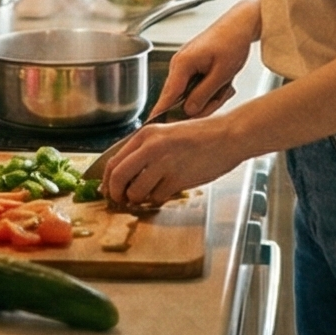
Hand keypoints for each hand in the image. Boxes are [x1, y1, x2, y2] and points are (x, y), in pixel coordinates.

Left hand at [94, 114, 251, 207]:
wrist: (227, 136)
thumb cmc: (201, 136)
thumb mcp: (168, 134)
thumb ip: (147, 150)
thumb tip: (127, 172)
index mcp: (146, 134)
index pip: (114, 161)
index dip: (108, 180)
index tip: (108, 189)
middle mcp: (151, 148)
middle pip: (118, 177)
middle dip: (116, 193)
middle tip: (120, 200)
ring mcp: (164, 164)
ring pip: (136, 191)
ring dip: (138, 199)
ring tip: (147, 196)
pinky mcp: (177, 179)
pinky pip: (157, 197)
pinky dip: (158, 199)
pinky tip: (166, 192)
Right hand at [147, 28, 255, 122]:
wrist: (240, 24)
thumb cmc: (232, 42)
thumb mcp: (221, 74)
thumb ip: (203, 95)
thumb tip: (188, 111)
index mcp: (182, 64)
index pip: (167, 95)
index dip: (161, 114)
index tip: (152, 128)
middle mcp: (178, 64)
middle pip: (179, 98)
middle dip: (201, 103)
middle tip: (222, 95)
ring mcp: (184, 65)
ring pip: (190, 94)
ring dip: (209, 95)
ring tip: (226, 86)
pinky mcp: (192, 66)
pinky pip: (196, 86)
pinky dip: (210, 89)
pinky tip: (223, 83)